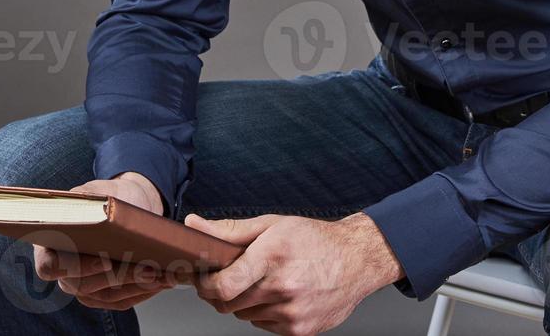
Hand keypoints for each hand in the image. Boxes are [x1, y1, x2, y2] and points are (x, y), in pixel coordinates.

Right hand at [33, 173, 174, 311]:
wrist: (130, 203)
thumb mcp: (100, 192)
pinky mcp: (102, 294)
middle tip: (148, 268)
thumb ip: (93, 202)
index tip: (104, 260)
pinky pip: (120, 300)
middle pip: (83, 285)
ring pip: (105, 295)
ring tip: (161, 274)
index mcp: (52, 243)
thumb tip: (96, 213)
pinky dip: (142, 291)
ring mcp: (82, 285)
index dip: (73, 268)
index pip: (49, 267)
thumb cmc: (111, 195)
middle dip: (119, 277)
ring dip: (136, 286)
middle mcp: (63, 270)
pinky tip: (161, 280)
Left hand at [185, 211, 403, 335]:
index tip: (203, 277)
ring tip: (263, 281)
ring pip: (244, 316)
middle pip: (228, 304)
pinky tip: (280, 294)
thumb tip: (193, 226)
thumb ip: (229, 230)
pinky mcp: (299, 330)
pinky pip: (263, 325)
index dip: (205, 285)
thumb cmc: (314, 239)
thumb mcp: (272, 225)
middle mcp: (282, 287)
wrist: (357, 260)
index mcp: (272, 257)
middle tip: (229, 276)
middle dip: (220, 292)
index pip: (222, 286)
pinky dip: (264, 312)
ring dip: (244, 302)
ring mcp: (291, 313)